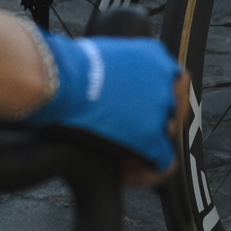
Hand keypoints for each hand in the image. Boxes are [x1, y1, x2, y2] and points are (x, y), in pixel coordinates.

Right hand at [23, 32, 188, 184]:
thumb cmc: (68, 68)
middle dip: (150, 125)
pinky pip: (162, 163)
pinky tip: (123, 173)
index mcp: (155, 56)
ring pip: (166, 138)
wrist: (59, 81)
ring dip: (145, 147)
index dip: (153, 102)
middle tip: (125, 135)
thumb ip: (120, 73)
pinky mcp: (151, 138)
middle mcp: (165, 81)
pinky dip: (145, 173)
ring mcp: (161, 110)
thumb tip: (111, 85)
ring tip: (120, 157)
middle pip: (170, 111)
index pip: (170, 83)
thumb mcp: (105, 57)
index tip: (135, 112)